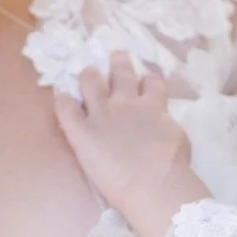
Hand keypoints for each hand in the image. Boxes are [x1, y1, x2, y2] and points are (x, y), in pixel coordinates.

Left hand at [52, 52, 205, 236]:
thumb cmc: (172, 166)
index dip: (148, 79)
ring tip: (87, 71)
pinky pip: (65, 108)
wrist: (153, 182)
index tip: (146, 78)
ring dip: (88, 75)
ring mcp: (102, 114)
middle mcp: (127, 103)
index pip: (152, 82)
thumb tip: (161, 125)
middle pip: (122, 74)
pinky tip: (60, 98)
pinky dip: (62, 102)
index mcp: (153, 106)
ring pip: (91, 83)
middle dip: (119, 63)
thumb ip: (165, 124)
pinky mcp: (82, 130)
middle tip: (117, 55)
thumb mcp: (176, 137)